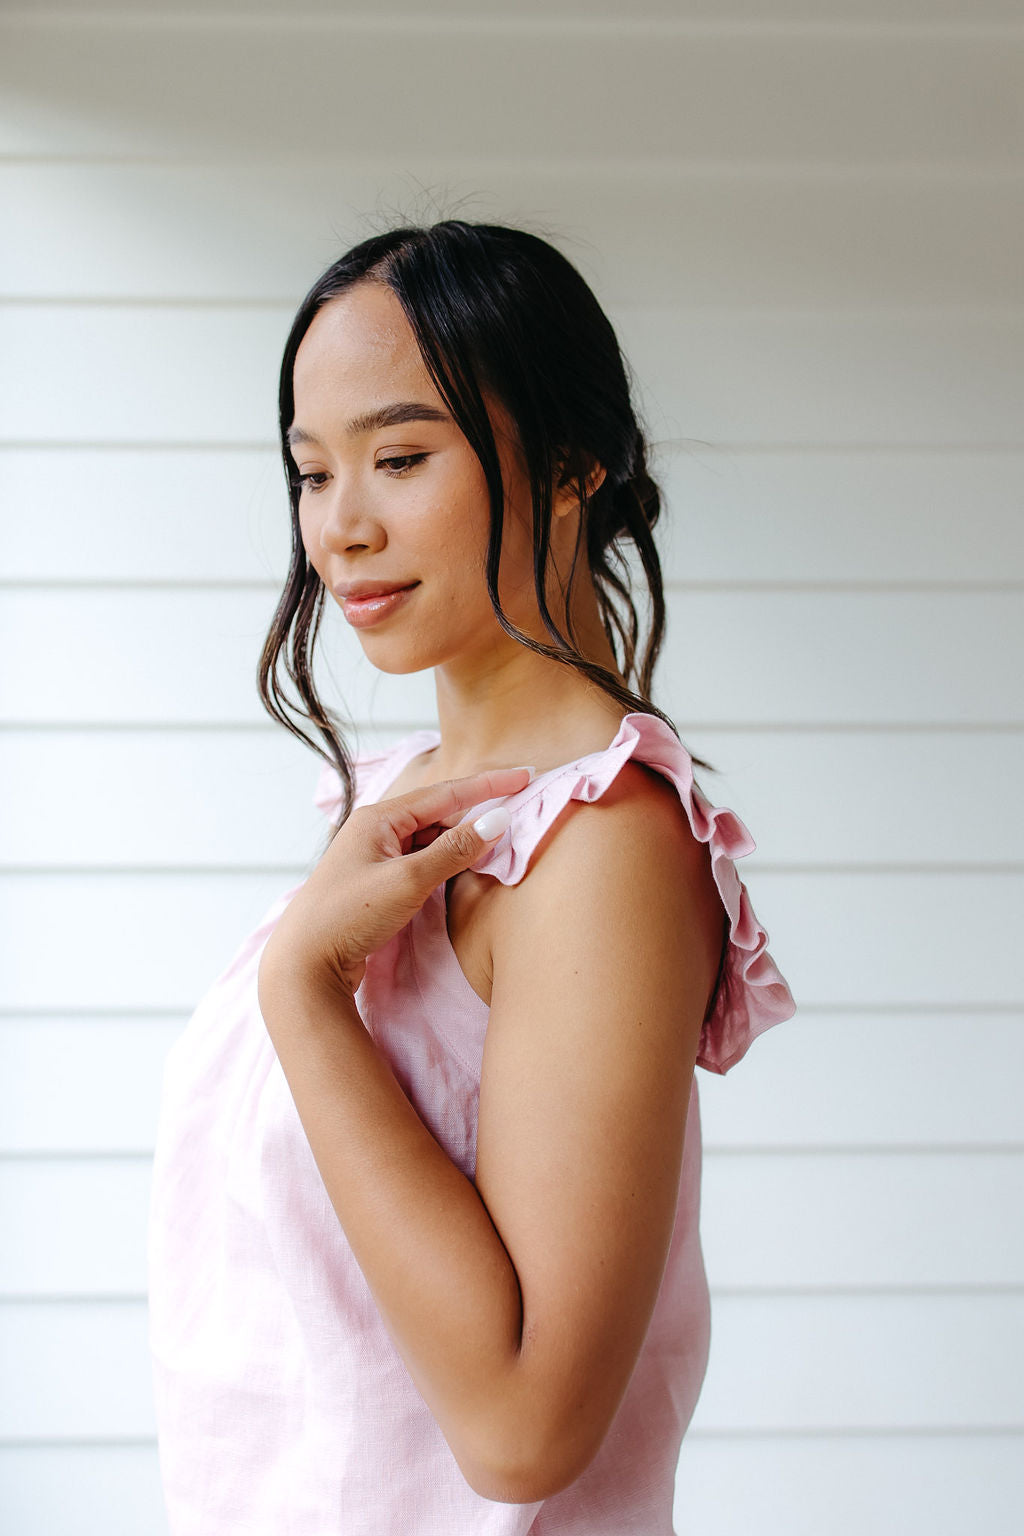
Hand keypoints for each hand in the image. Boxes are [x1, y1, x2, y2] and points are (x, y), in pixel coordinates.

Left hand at [257, 767, 531, 1003]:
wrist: (303, 965)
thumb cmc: (349, 916)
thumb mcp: (409, 880)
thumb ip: (455, 849)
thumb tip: (497, 820)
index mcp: (378, 818)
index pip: (445, 793)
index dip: (488, 784)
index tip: (524, 775)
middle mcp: (374, 831)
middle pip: (438, 815)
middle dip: (475, 816)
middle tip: (516, 819)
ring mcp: (374, 858)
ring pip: (430, 840)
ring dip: (461, 843)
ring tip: (496, 847)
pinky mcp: (376, 885)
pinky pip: (420, 862)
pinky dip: (445, 864)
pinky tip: (462, 871)